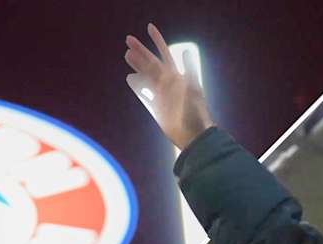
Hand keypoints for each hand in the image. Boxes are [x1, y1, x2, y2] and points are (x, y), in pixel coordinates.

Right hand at [125, 23, 214, 149]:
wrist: (192, 135)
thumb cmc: (195, 112)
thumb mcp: (193, 89)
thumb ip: (189, 70)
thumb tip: (186, 51)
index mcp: (176, 76)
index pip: (164, 54)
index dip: (157, 41)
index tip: (149, 28)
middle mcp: (168, 82)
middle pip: (151, 62)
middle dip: (140, 51)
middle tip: (128, 40)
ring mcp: (162, 94)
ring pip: (146, 75)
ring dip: (137, 65)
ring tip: (127, 55)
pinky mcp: (157, 106)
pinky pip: (145, 92)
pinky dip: (138, 85)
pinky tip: (131, 78)